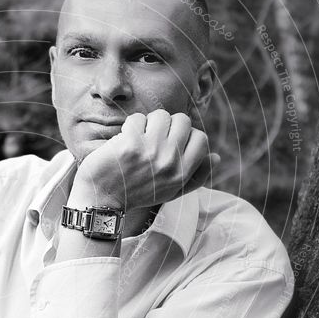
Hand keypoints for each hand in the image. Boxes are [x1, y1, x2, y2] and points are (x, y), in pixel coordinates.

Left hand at [72, 109, 219, 211]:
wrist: (102, 202)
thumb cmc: (136, 194)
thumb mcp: (171, 191)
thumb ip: (195, 176)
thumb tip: (216, 157)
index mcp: (183, 173)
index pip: (201, 138)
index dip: (186, 136)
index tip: (170, 143)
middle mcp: (170, 162)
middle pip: (183, 120)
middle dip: (168, 124)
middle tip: (153, 137)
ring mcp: (150, 152)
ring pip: (161, 115)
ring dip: (149, 122)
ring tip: (139, 137)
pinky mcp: (129, 145)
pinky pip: (137, 119)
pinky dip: (130, 126)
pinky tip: (124, 139)